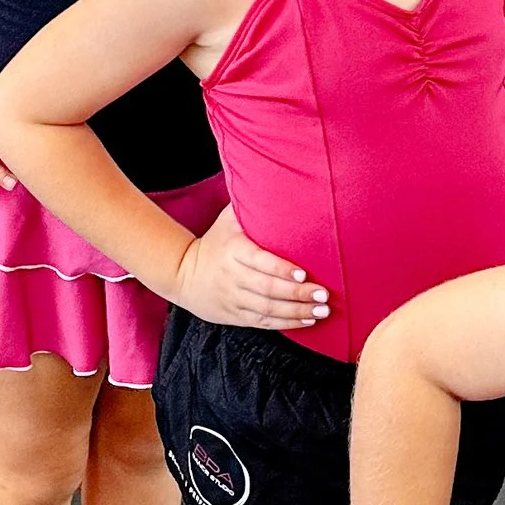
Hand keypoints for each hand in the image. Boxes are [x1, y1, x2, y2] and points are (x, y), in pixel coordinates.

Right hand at [170, 203, 328, 330]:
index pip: (260, 261)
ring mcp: (233, 298)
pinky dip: (286, 323)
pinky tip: (306, 321)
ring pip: (267, 309)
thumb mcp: (227, 220)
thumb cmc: (216, 241)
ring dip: (297, 312)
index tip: (304, 274)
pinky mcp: (234, 316)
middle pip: (267, 289)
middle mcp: (232, 276)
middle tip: (323, 296)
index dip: (282, 270)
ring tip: (322, 311)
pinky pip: (263, 322)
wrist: (181, 273)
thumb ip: (248, 205)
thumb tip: (276, 180)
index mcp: (232, 250)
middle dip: (298, 294)